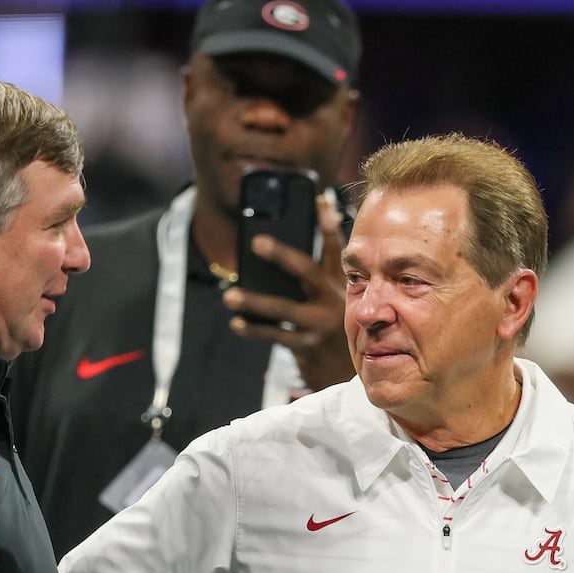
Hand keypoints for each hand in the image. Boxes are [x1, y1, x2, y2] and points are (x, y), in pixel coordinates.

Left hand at [223, 194, 353, 390]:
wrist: (344, 375)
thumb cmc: (332, 331)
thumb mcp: (333, 301)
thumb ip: (316, 278)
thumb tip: (283, 251)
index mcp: (339, 285)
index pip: (335, 249)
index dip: (327, 223)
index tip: (317, 198)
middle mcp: (332, 301)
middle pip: (306, 271)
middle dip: (281, 255)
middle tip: (257, 242)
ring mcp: (320, 324)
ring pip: (283, 308)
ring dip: (253, 301)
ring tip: (229, 295)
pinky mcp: (307, 346)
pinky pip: (275, 336)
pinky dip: (254, 329)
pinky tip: (237, 323)